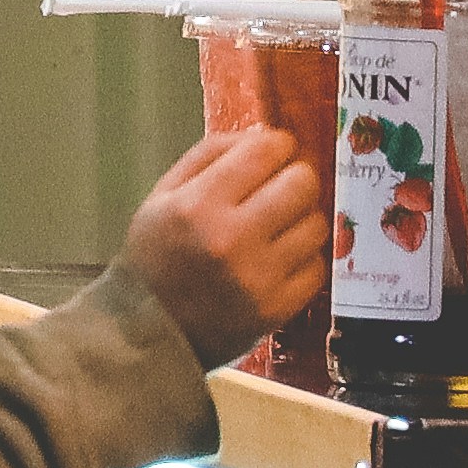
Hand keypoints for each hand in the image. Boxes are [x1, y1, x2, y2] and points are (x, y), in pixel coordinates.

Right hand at [116, 122, 328, 367]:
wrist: (149, 331)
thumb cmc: (155, 256)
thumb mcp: (162, 196)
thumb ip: (208, 157)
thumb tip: (262, 136)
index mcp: (198, 204)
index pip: (265, 151)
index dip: (276, 145)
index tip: (272, 154)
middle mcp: (233, 237)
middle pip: (302, 182)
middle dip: (294, 178)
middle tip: (280, 189)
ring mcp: (260, 276)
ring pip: (316, 223)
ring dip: (301, 219)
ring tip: (279, 228)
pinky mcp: (279, 308)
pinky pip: (317, 266)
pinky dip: (303, 259)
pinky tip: (280, 261)